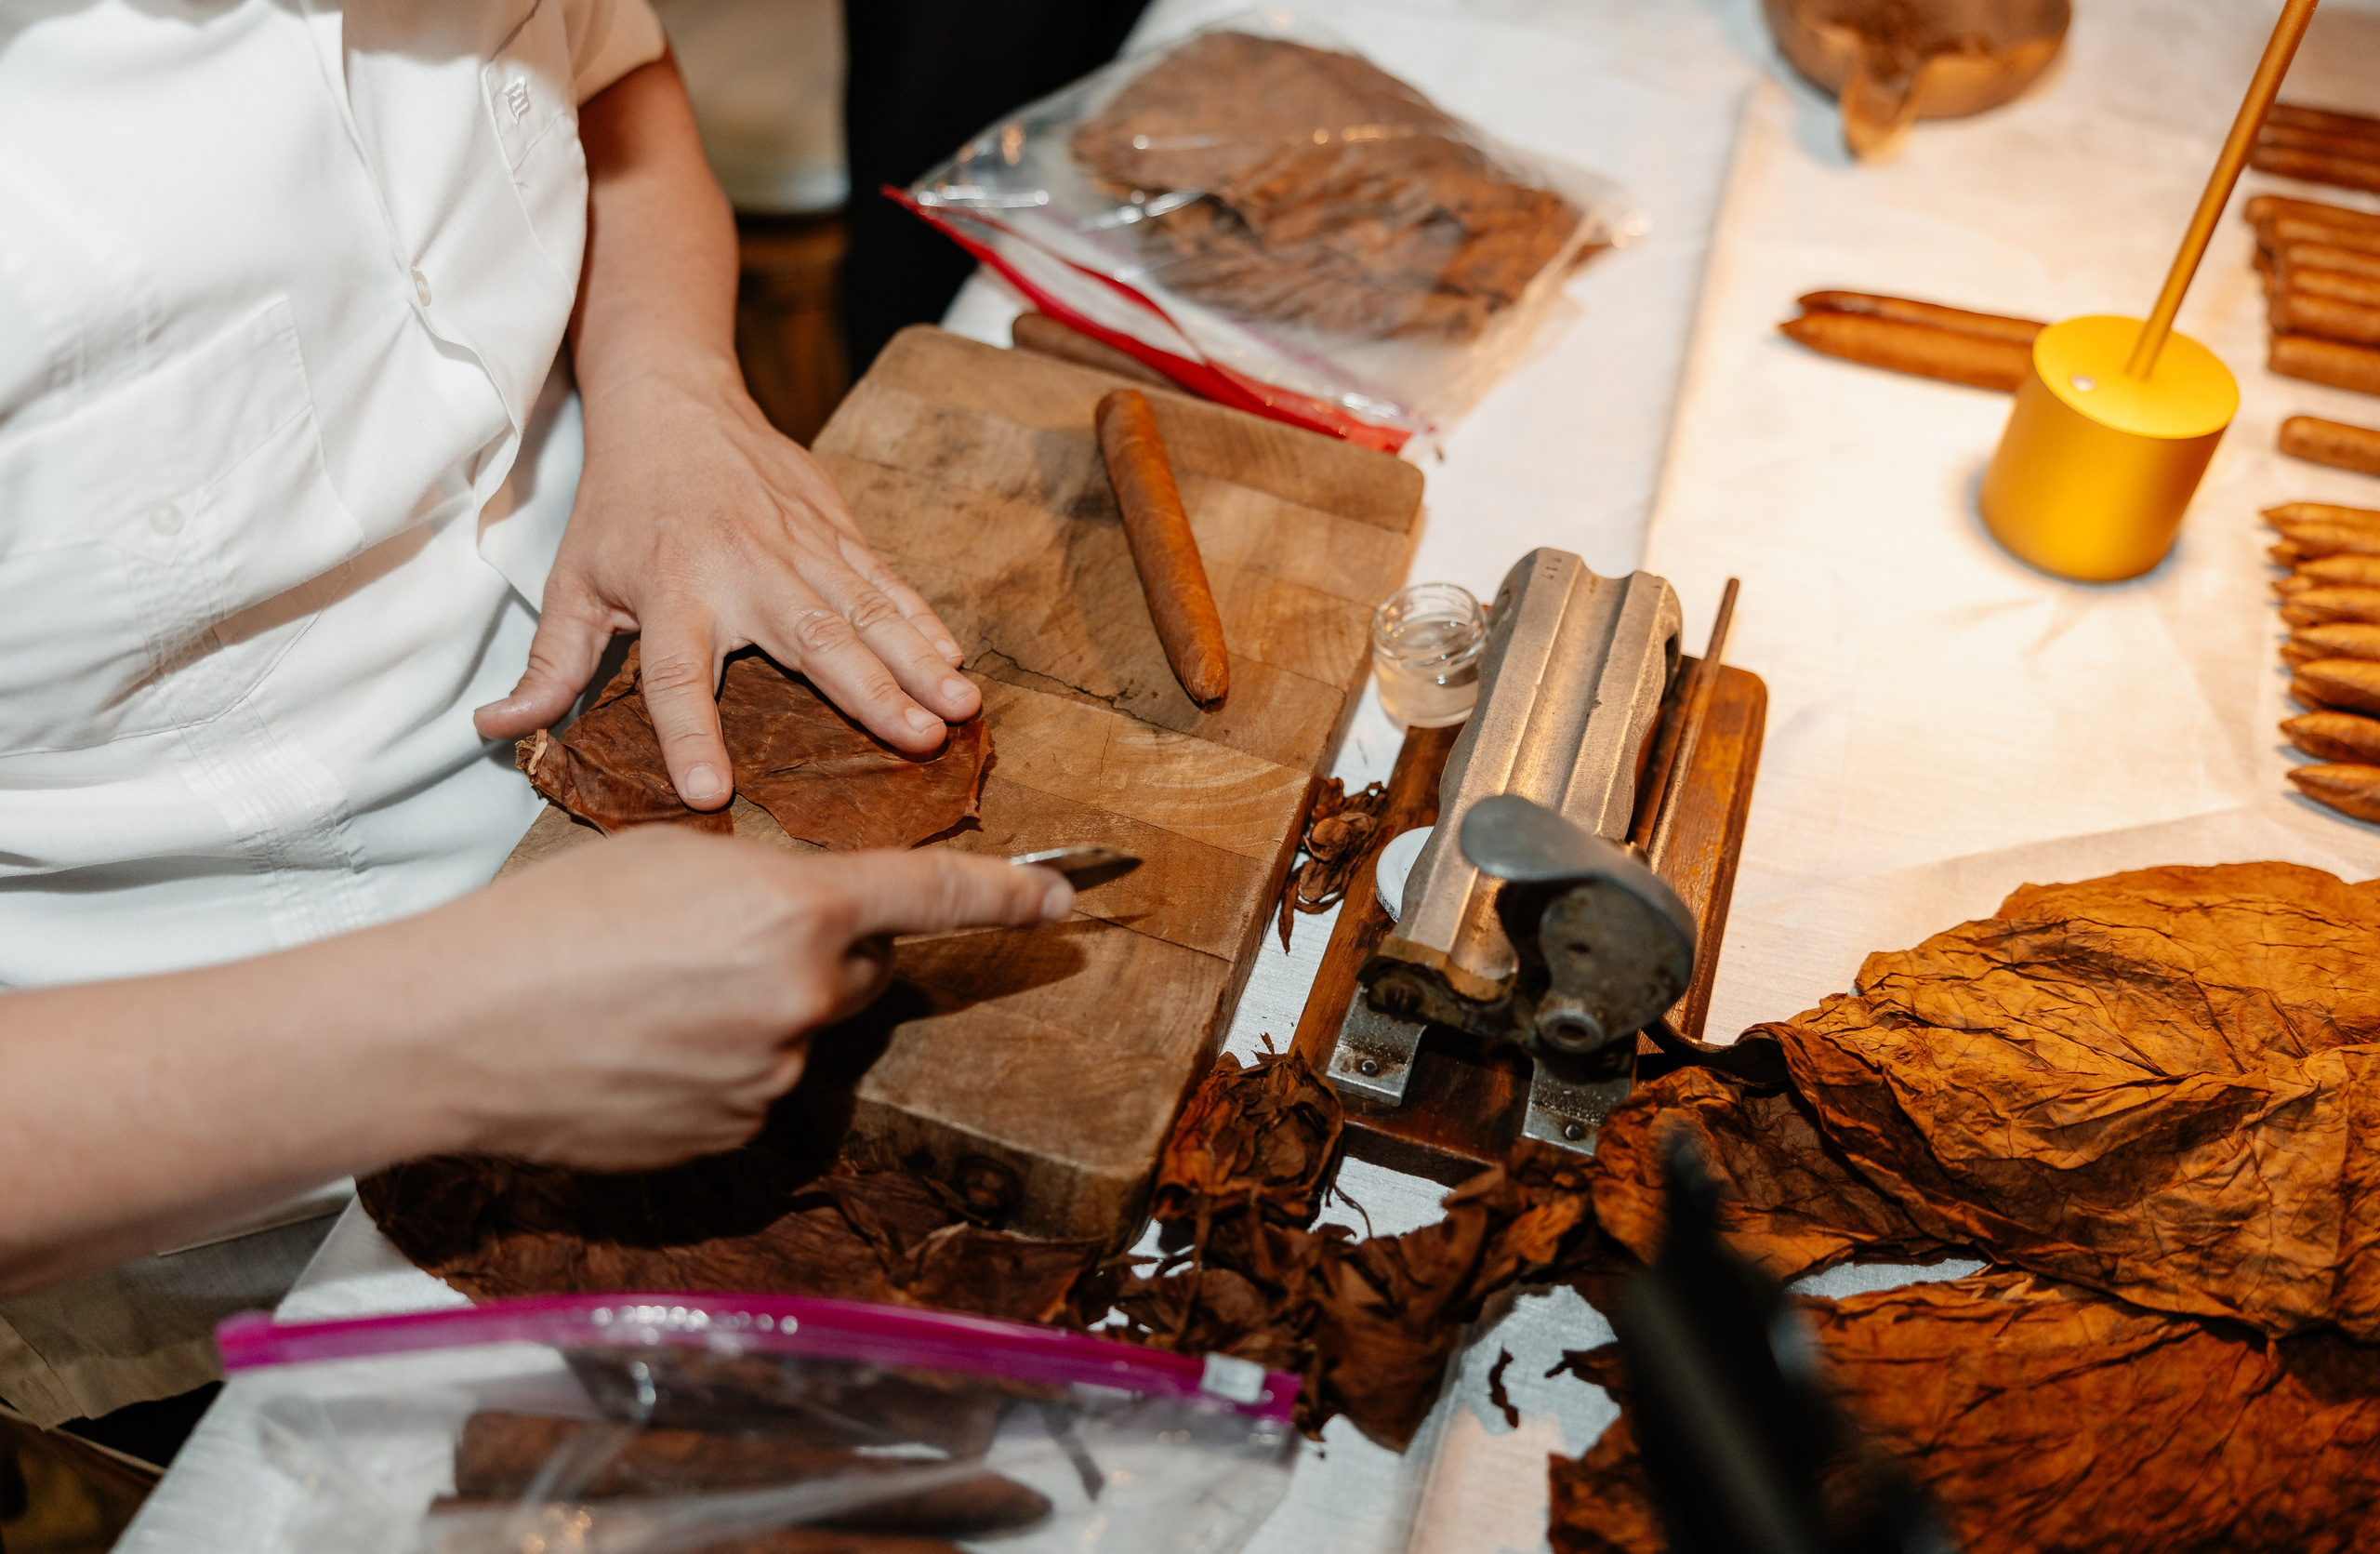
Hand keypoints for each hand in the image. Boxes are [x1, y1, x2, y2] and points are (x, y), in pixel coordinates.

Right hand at [413, 829, 1069, 1170]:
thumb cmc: (551, 923)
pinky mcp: (733, 1135)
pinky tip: (643, 1047)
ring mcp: (771, 1078)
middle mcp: (803, 1000)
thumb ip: (767, 881)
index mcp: (797, 911)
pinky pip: (755, 1084)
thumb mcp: (674, 858)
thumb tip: (806, 915)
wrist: (456, 1032)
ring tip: (648, 995)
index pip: (933, 897)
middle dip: (817, 948)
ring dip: (754, 1008)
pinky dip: (719, 1063)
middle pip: (858, 968)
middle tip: (716, 937)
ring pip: (798, 1028)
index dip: (1009, 896)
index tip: (1064, 902)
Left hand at [473, 366, 980, 808]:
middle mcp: (741, 570)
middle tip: (916, 741)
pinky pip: (884, 580)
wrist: (672, 400)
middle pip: (809, 640)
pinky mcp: (833, 528)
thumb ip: (549, 667)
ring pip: (866, 611)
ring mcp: (798, 546)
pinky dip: (921, 619)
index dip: (690, 736)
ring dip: (916, 662)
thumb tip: (495, 729)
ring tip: (959, 709)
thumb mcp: (572, 583)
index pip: (675, 678)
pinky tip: (954, 658)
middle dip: (869, 693)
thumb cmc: (619, 504)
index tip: (711, 795)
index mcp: (670, 592)